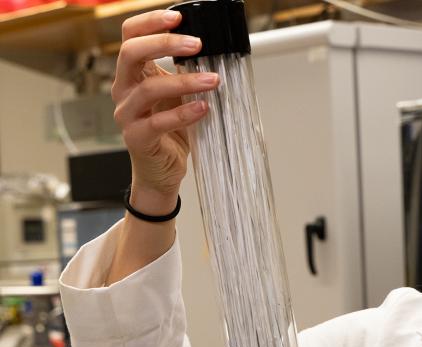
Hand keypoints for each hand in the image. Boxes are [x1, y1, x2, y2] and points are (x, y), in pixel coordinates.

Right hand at [111, 9, 219, 208]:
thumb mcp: (178, 94)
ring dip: (185, 81)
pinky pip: (157, 122)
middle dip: (164, 43)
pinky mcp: (136, 137)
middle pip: (130, 53)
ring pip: (148, 88)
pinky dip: (183, 113)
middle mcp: (124, 89)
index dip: (150, 22)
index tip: (178, 17)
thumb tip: (213, 53)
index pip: (130, 36)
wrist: (162, 170)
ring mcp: (127, 114)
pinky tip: (203, 108)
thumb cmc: (170, 131)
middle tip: (197, 43)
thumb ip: (185, 73)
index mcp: (133, 73)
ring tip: (213, 80)